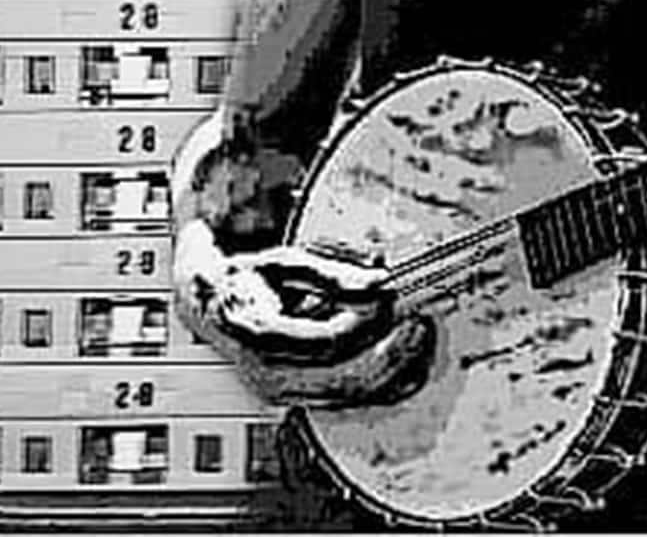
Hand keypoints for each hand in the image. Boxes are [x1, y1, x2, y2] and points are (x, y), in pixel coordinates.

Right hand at [175, 228, 434, 406]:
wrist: (209, 305)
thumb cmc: (246, 281)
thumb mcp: (283, 264)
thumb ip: (332, 274)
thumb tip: (378, 283)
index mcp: (260, 335)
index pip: (327, 342)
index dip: (368, 321)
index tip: (394, 297)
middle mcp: (269, 375)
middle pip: (344, 381)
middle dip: (391, 354)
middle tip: (420, 323)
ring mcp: (285, 392)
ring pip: (351, 398)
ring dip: (394, 371)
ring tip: (420, 337)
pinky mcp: (302, 397)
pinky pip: (351, 400)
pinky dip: (385, 383)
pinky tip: (409, 361)